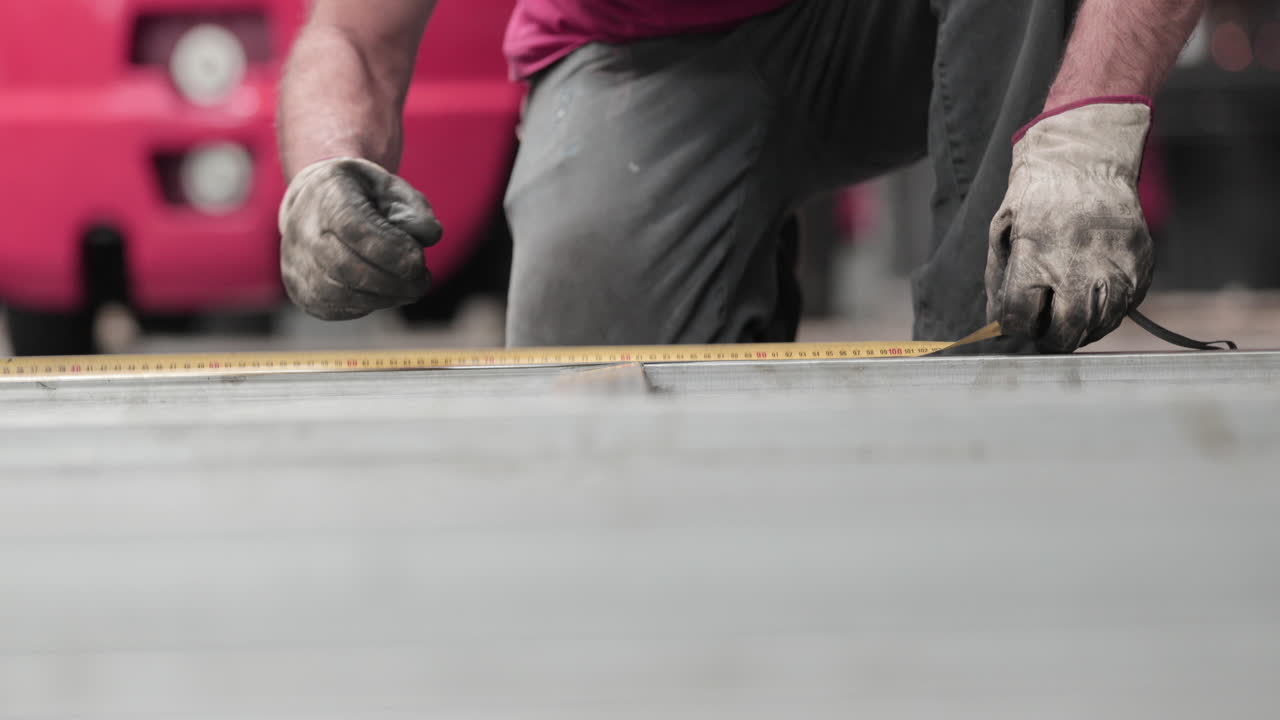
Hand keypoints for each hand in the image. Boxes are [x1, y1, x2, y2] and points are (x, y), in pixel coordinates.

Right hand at [278, 157, 442, 319]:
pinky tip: (384, 295)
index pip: (354, 229)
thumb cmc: (362, 196)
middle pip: (346, 267)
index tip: (420, 261)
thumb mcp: (392, 188)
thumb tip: (428, 236)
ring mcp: (295, 261)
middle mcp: (302, 228)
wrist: (314, 202)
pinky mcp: (298, 289)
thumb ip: (414, 209)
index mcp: (327, 193)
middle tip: (422, 283)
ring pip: (338, 293)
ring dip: (382, 298)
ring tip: (409, 290)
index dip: (390, 251)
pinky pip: (332, 308)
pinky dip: (365, 306)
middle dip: (392, 282)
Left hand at [986, 100, 1154, 352]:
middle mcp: (1080, 265)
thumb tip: (999, 327)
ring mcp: (1116, 267)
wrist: (1087, 161)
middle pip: (1065, 332)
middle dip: (1050, 339)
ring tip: (1066, 316)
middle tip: (1043, 331)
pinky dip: (1105, 314)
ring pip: (1098, 325)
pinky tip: (1091, 300)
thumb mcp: (1002, 233)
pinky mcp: (1141, 267)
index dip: (1014, 328)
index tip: (1015, 322)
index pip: (1021, 318)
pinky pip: (1124, 309)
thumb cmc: (1038, 198)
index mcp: (1036, 255)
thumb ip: (999, 283)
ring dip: (1079, 330)